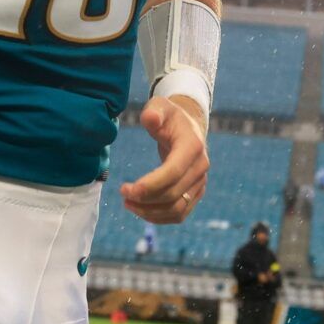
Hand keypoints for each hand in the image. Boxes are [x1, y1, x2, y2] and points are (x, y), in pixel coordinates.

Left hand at [121, 96, 207, 224]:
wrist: (188, 127)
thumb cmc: (169, 117)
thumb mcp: (160, 106)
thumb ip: (154, 111)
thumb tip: (150, 119)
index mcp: (192, 146)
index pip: (173, 172)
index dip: (150, 185)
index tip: (126, 189)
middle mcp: (201, 167)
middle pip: (173, 194)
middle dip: (145, 199)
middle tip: (123, 193)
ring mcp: (200, 182)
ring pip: (177, 209)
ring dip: (150, 212)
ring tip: (128, 204)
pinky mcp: (196, 193)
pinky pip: (180, 214)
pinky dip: (159, 217)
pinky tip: (141, 211)